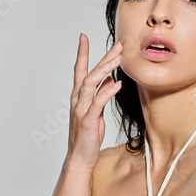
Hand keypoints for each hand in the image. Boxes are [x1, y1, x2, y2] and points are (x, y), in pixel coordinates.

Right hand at [66, 33, 122, 168]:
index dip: (81, 53)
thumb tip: (109, 81)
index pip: (79, 70)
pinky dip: (107, 91)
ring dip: (104, 69)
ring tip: (118, 59)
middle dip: (103, 57)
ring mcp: (81, 109)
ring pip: (90, 83)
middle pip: (88, 72)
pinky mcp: (88, 120)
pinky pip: (98, 102)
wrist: (80, 158)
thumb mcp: (96, 112)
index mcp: (78, 96)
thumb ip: (100, 96)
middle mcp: (78, 100)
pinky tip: (117, 84)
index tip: (83, 37)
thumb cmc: (88, 135)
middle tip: (118, 45)